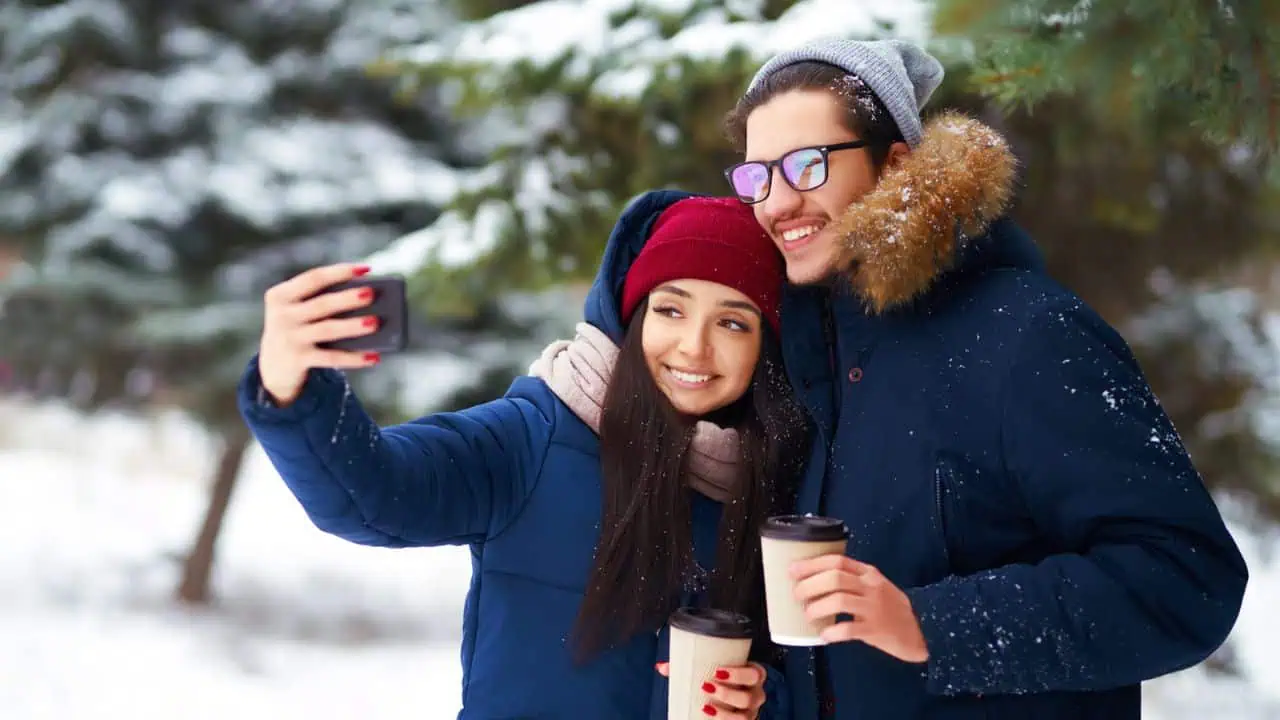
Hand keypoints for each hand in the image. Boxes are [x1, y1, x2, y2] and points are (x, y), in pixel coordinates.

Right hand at [259, 263, 380, 404]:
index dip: (340, 272)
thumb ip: (324, 302)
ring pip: (327, 330)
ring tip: (375, 322)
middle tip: (371, 293)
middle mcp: (282, 315)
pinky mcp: (298, 360)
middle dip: (347, 298)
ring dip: (352, 326)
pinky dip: (355, 358)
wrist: (273, 363)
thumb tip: (368, 301)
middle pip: (321, 304)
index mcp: (281, 295)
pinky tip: (374, 356)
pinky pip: (332, 358)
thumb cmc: (299, 326)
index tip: (364, 269)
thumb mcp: (301, 310)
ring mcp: (289, 339)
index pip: (313, 278)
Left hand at [656, 661, 766, 718]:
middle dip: (728, 693)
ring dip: (725, 713)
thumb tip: (662, 667)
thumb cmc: (722, 676)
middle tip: (706, 687)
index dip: (739, 673)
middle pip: (750, 697)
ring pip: (745, 716)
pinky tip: (710, 717)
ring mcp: (751, 711)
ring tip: (706, 707)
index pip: (755, 673)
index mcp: (753, 675)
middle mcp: (756, 694)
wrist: (728, 692)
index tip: (717, 671)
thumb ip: (689, 665)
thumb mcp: (712, 667)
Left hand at [791, 554, 928, 662]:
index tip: (793, 570)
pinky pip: (849, 629)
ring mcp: (874, 608)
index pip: (837, 561)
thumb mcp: (875, 585)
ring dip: (817, 607)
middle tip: (796, 594)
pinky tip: (824, 635)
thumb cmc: (891, 607)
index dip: (812, 564)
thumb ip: (852, 579)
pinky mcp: (876, 630)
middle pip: (835, 578)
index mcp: (869, 573)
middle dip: (809, 585)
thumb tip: (812, 579)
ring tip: (808, 614)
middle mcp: (871, 587)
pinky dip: (832, 632)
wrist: (923, 630)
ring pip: (839, 600)